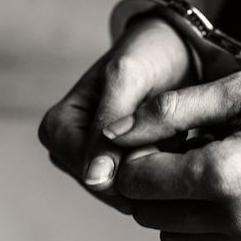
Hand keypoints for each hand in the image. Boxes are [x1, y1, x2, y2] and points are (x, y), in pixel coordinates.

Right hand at [38, 17, 195, 212]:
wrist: (174, 48)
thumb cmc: (148, 54)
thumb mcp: (127, 79)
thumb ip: (108, 124)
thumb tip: (94, 178)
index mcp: (56, 129)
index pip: (96, 177)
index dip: (139, 167)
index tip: (174, 140)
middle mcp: (66, 151)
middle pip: (113, 190)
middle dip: (152, 171)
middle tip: (182, 136)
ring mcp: (91, 163)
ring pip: (131, 193)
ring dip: (163, 172)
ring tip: (184, 138)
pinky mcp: (116, 169)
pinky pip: (143, 189)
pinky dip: (168, 172)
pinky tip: (184, 149)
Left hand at [104, 71, 240, 240]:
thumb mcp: (238, 90)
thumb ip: (170, 111)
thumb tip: (114, 131)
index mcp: (223, 174)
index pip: (138, 181)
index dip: (133, 157)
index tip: (152, 137)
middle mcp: (236, 219)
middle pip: (149, 216)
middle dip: (147, 184)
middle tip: (171, 153)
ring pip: (174, 239)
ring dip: (171, 209)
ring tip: (197, 173)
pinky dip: (201, 226)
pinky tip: (222, 193)